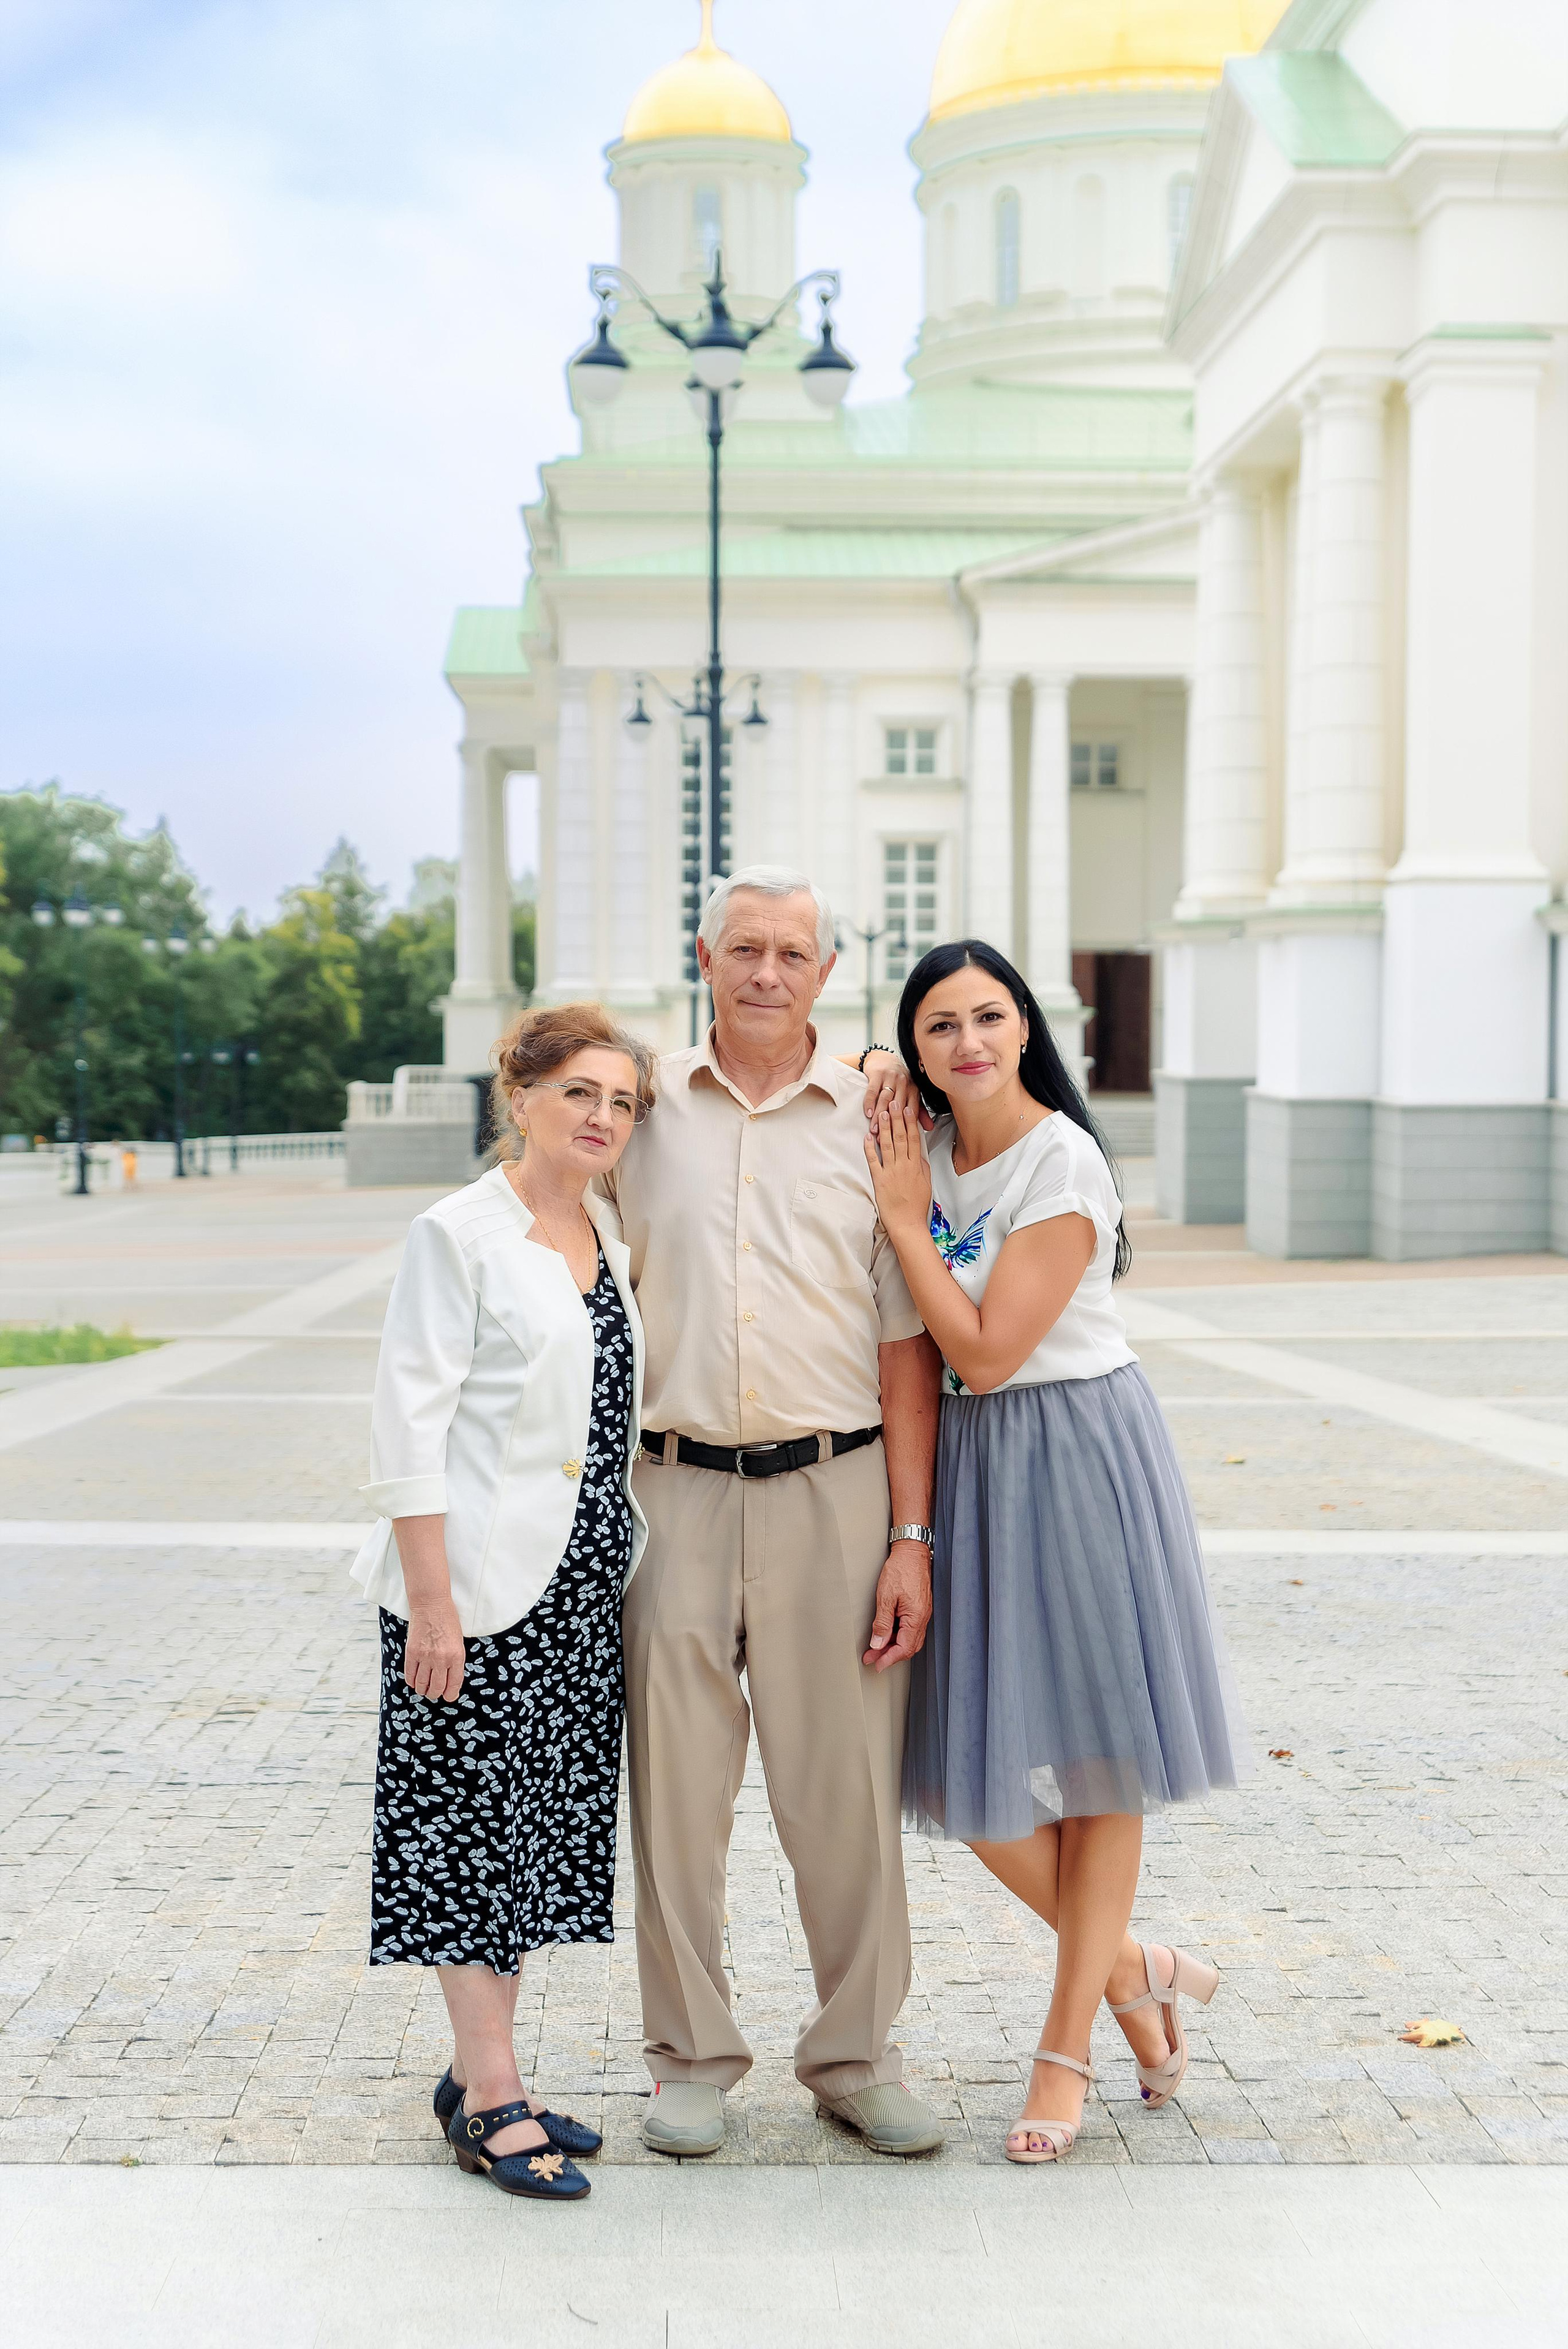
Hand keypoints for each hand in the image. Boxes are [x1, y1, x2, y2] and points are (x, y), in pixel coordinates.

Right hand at [404, 1602, 465, 1701]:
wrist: (431, 1604)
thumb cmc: (447, 1619)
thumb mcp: (458, 1641)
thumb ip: (455, 1660)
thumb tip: (450, 1678)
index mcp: (457, 1656)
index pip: (454, 1684)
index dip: (451, 1694)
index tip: (448, 1696)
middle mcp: (441, 1659)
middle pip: (437, 1688)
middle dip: (436, 1694)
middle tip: (434, 1692)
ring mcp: (425, 1656)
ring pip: (421, 1685)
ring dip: (423, 1689)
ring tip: (424, 1687)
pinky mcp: (412, 1653)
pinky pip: (410, 1675)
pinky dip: (411, 1681)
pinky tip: (414, 1680)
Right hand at [861, 1052, 933, 1133]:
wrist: (883, 1058)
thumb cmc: (897, 1080)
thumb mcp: (910, 1093)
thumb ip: (919, 1111)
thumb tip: (930, 1128)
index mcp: (913, 1089)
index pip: (911, 1110)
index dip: (905, 1126)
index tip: (899, 1139)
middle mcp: (904, 1082)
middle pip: (897, 1107)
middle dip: (890, 1124)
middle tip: (884, 1138)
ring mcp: (891, 1077)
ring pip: (885, 1100)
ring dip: (879, 1116)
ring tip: (874, 1129)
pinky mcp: (878, 1074)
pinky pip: (873, 1091)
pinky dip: (870, 1103)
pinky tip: (868, 1113)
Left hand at [863, 1097, 931, 1236]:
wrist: (907, 1222)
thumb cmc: (916, 1204)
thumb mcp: (926, 1182)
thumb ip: (922, 1165)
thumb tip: (919, 1152)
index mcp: (916, 1166)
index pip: (914, 1139)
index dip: (910, 1122)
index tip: (908, 1109)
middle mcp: (904, 1166)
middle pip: (901, 1137)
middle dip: (896, 1118)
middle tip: (893, 1103)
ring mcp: (890, 1172)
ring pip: (888, 1145)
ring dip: (884, 1128)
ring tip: (882, 1113)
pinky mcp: (878, 1179)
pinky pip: (873, 1160)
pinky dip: (870, 1147)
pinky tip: (868, 1136)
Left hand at [863, 1539, 931, 1670]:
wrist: (912, 1552)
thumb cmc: (901, 1569)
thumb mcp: (886, 1596)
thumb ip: (882, 1623)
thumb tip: (878, 1644)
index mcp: (916, 1617)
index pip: (904, 1648)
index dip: (889, 1659)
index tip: (876, 1664)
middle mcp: (922, 1618)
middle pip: (908, 1647)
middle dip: (889, 1655)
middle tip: (872, 1658)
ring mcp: (922, 1613)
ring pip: (909, 1639)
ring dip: (893, 1646)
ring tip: (875, 1648)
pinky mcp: (919, 1608)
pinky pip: (910, 1629)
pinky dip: (898, 1636)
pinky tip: (886, 1634)